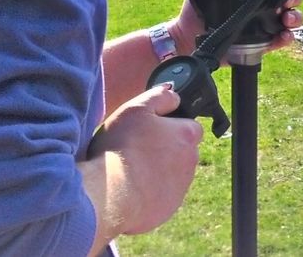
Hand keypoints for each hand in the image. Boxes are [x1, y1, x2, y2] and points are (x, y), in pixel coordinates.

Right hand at [87, 86, 202, 235]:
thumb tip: (174, 94)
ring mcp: (182, 187)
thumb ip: (159, 97)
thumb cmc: (122, 148)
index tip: (152, 130)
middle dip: (165, 149)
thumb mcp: (136, 109)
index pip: (190, 126)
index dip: (171, 125)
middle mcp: (191, 161)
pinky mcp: (169, 208)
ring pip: (173, 174)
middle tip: (138, 149)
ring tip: (131, 169)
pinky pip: (162, 195)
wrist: (111, 195)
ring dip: (158, 171)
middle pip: (182, 151)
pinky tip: (130, 188)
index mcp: (187, 135)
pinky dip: (150, 192)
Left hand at [172, 0, 302, 55]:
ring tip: (286, 18)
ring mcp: (267, 23)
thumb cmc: (198, 9)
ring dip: (295, 16)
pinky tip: (283, 35)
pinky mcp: (265, 43)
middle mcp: (265, 4)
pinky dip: (287, 37)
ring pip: (292, 17)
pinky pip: (282, 39)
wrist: (191, 36)